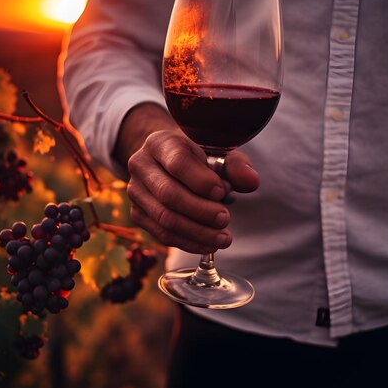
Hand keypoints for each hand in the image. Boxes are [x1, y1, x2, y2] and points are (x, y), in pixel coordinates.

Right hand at [127, 130, 258, 253]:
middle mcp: (141, 165)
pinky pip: (162, 234)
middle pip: (168, 194)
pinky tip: (208, 244)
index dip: (201, 181)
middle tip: (225, 219)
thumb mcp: (219, 154)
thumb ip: (236, 166)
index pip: (178, 162)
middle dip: (201, 211)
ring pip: (164, 218)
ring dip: (197, 232)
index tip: (223, 192)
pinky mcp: (138, 214)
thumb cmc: (198, 158)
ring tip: (223, 238)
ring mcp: (135, 191)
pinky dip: (188, 242)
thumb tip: (251, 182)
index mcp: (160, 143)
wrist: (169, 163)